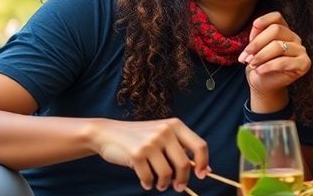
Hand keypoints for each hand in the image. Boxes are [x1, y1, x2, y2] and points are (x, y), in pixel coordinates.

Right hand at [90, 117, 208, 192]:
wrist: (108, 133)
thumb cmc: (139, 138)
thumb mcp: (163, 136)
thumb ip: (181, 149)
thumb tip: (205, 169)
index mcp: (175, 125)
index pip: (200, 145)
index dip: (203, 163)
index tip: (201, 175)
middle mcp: (165, 131)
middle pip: (184, 164)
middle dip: (182, 180)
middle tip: (178, 187)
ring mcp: (150, 142)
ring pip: (167, 173)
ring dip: (164, 184)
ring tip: (159, 185)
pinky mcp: (136, 153)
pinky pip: (149, 177)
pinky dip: (148, 183)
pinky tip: (146, 182)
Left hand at [239, 11, 310, 94]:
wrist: (264, 84)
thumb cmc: (259, 64)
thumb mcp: (254, 48)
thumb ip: (256, 35)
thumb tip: (256, 26)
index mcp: (284, 31)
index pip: (277, 17)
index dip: (264, 20)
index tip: (252, 29)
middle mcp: (294, 38)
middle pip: (276, 30)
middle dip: (256, 43)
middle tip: (245, 56)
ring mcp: (301, 50)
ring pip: (278, 46)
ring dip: (260, 56)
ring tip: (251, 64)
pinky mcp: (304, 64)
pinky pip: (284, 61)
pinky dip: (268, 66)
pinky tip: (258, 70)